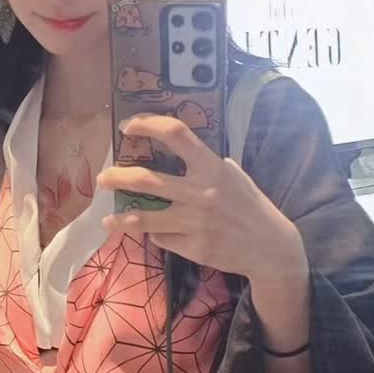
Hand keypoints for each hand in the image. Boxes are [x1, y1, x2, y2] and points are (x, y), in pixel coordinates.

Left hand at [97, 114, 306, 285]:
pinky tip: (154, 233)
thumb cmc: (250, 206)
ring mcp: (194, 222)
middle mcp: (200, 193)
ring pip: (143, 218)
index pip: (176, 134)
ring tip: (108, 217)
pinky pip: (161, 238)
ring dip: (120, 217)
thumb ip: (206, 164)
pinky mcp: (191, 247)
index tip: (127, 126)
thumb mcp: (234, 176)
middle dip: (117, 177)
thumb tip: (177, 150)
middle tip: (103, 178)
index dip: (148, 124)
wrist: (270, 248)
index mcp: (212, 168)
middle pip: (146, 179)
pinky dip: (155, 234)